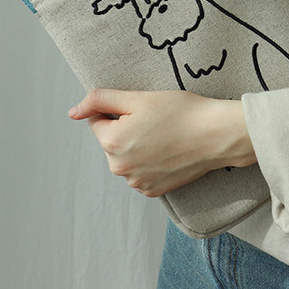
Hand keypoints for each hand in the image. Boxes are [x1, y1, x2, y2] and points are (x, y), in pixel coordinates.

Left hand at [69, 87, 252, 195]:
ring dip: (137, 147)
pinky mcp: (152, 191)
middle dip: (126, 130)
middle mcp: (119, 167)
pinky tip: (168, 152)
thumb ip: (100, 100)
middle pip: (111, 142)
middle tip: (156, 123)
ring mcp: (136, 182)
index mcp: (112, 142)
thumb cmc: (180, 112)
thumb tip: (73, 112)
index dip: (118, 111)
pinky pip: (140, 173)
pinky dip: (149, 163)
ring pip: (125, 158)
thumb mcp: (137, 98)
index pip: (97, 121)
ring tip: (164, 138)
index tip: (142, 110)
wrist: (216, 135)